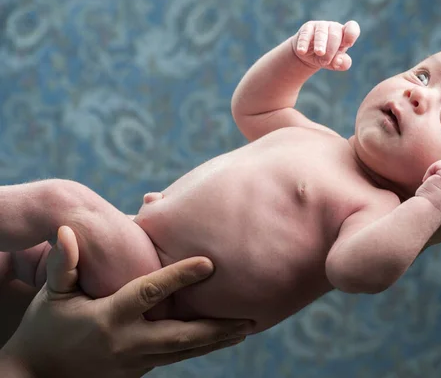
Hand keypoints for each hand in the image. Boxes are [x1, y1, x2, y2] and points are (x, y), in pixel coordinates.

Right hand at [1, 226, 252, 377]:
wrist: (38, 376)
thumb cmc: (46, 327)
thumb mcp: (53, 296)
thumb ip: (64, 264)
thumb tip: (67, 230)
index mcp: (109, 319)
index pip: (150, 293)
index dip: (179, 277)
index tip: (208, 263)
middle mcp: (128, 343)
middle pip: (181, 335)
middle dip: (217, 327)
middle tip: (249, 317)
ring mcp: (136, 362)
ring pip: (184, 352)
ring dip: (216, 340)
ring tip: (246, 328)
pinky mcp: (139, 371)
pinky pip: (176, 358)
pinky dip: (199, 348)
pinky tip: (220, 338)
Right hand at [291, 20, 359, 69]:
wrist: (307, 54)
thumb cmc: (326, 56)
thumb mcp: (335, 63)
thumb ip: (341, 63)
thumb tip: (338, 60)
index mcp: (344, 35)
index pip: (352, 28)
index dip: (351, 33)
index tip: (348, 44)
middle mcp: (333, 28)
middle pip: (335, 35)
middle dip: (331, 49)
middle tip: (325, 62)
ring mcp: (320, 26)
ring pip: (321, 33)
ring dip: (321, 44)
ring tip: (319, 53)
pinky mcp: (307, 28)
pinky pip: (306, 34)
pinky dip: (304, 43)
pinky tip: (302, 51)